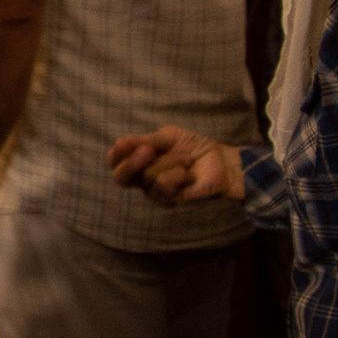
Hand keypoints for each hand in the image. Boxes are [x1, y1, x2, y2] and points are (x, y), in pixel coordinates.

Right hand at [108, 126, 242, 204]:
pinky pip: (163, 186)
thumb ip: (147, 140)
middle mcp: (143, 178)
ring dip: (170, 162)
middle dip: (132, 162)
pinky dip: (177, 175)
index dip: (116, 154)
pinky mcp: (171, 200)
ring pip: (148, 177)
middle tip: (149, 151)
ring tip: (187, 159)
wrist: (222, 162)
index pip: (115, 162)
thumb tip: (122, 141)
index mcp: (139, 161)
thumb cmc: (194, 147)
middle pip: (120, 178)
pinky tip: (188, 174)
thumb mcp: (168, 136)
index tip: (125, 142)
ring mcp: (156, 191)